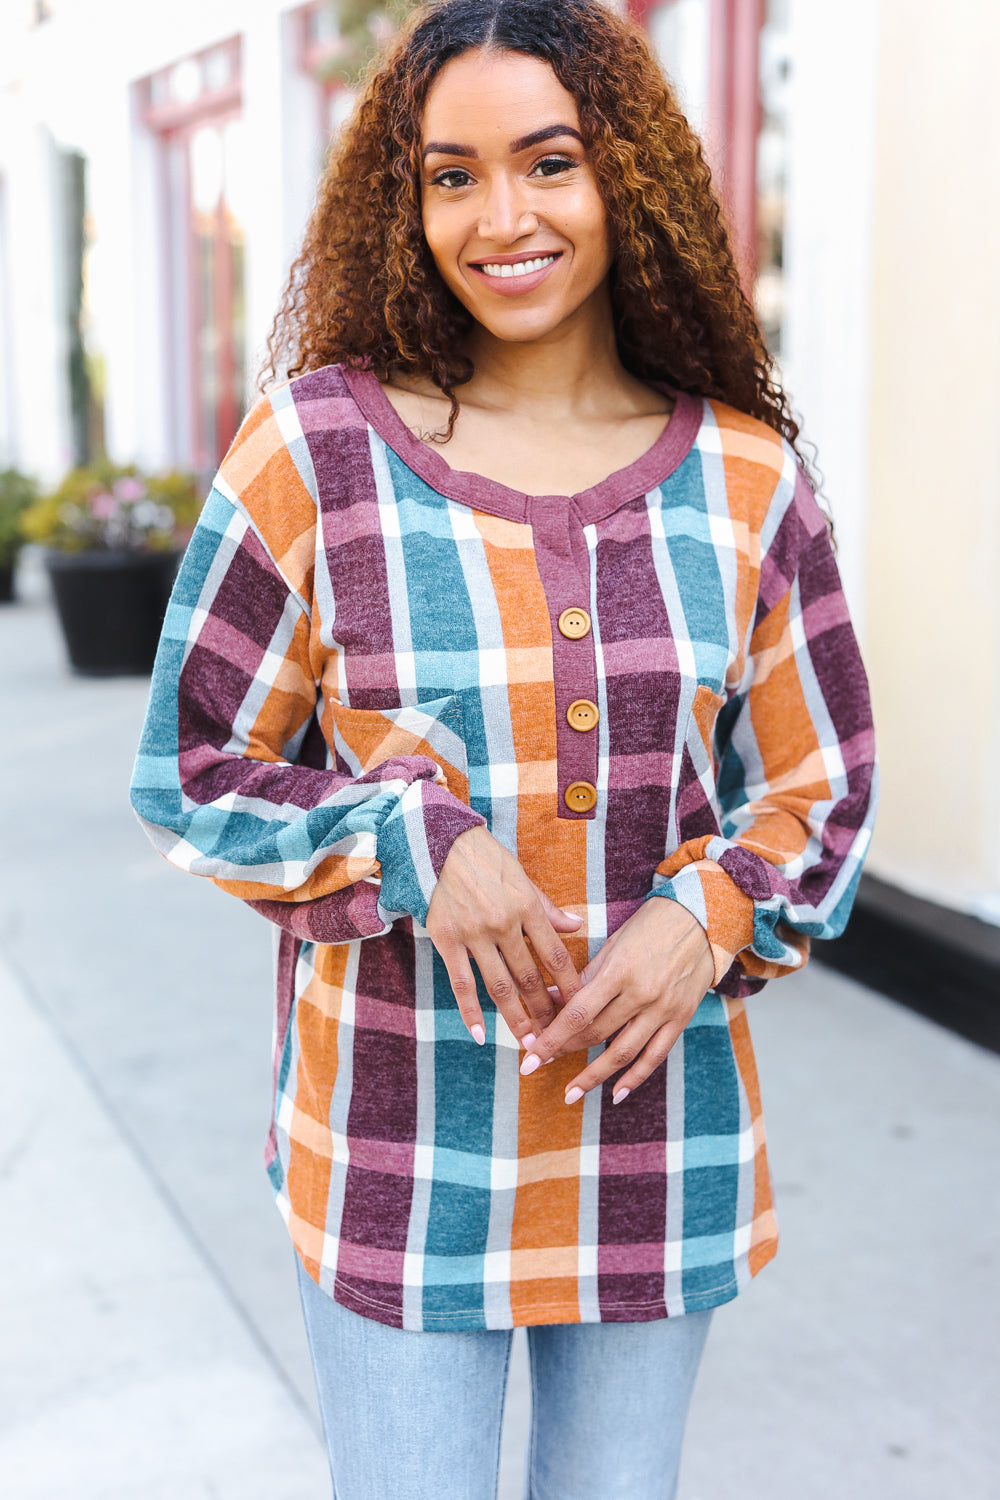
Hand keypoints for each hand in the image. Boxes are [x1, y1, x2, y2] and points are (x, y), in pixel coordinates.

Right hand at [426, 826, 582, 1044]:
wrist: (437, 844)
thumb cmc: (484, 858)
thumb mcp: (521, 876)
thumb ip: (547, 907)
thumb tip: (577, 925)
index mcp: (526, 905)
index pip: (554, 953)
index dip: (569, 984)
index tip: (580, 1007)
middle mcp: (503, 923)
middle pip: (530, 976)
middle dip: (545, 1010)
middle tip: (557, 1038)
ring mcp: (474, 933)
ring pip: (499, 985)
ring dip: (516, 1018)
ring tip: (529, 1043)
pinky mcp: (447, 939)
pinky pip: (461, 983)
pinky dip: (470, 1011)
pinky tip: (480, 1034)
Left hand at [520, 898, 713, 1103]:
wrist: (702, 919)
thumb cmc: (650, 925)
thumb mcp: (613, 944)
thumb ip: (584, 977)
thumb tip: (550, 998)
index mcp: (619, 971)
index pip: (578, 1013)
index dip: (552, 1038)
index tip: (530, 1057)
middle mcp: (641, 994)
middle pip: (596, 1033)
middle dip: (564, 1052)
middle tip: (540, 1065)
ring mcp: (663, 1009)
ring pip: (623, 1052)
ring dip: (594, 1076)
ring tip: (571, 1093)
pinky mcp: (681, 1018)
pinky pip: (655, 1056)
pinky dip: (635, 1078)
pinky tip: (615, 1094)